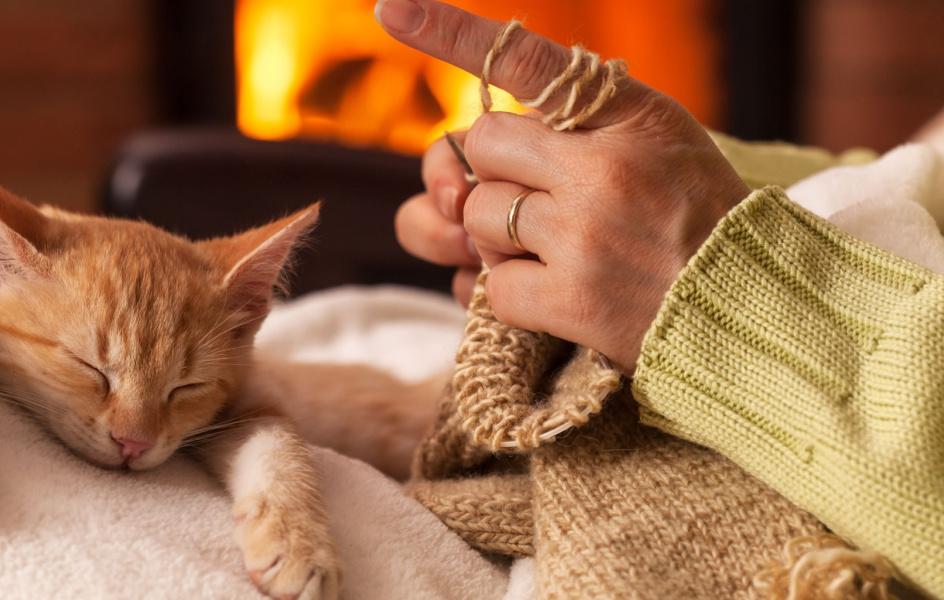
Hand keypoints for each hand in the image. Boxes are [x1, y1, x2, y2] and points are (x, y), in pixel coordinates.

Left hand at [380, 0, 749, 371]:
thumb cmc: (696, 214)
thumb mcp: (657, 136)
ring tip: (562, 250)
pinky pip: (488, 287)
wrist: (750, 306)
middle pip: (481, 147)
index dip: (450, 32)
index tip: (391, 8)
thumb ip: (578, 120)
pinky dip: (509, 294)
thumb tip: (477, 143)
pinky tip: (559, 293)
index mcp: (624, 114)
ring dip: (500, 238)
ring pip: (479, 217)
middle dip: (494, 174)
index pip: (525, 61)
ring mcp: (584, 235)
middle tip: (541, 198)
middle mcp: (601, 167)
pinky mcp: (572, 300)